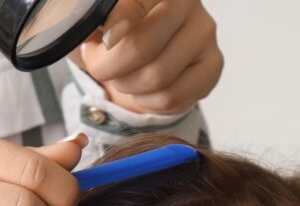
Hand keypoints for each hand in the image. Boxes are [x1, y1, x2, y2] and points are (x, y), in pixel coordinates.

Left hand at [69, 0, 222, 116]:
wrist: (144, 49)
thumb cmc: (115, 30)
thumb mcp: (94, 20)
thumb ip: (86, 21)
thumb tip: (97, 36)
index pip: (130, 9)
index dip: (109, 36)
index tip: (99, 45)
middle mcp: (188, 3)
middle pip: (141, 48)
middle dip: (110, 68)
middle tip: (102, 67)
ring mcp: (205, 33)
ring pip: (157, 78)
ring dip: (128, 86)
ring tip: (123, 76)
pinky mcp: (213, 64)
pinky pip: (173, 98)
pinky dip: (148, 102)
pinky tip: (143, 88)